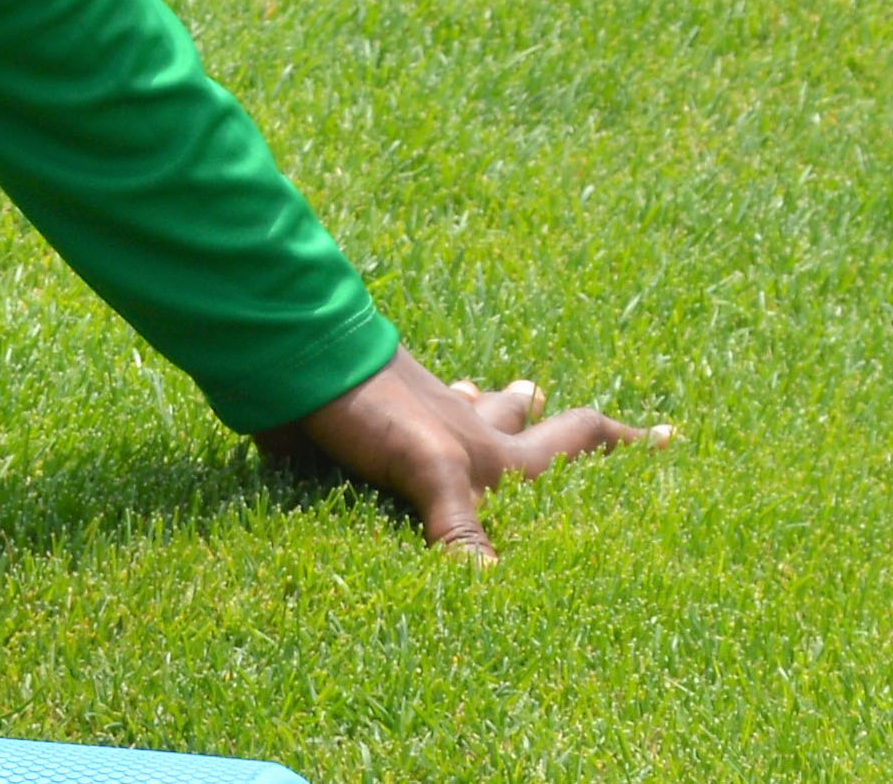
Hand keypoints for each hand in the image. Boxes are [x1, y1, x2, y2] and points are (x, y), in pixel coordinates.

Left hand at [255, 346, 672, 559]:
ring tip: (482, 398)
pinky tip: (389, 453)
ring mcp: (412, 434)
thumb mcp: (427, 464)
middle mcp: (463, 438)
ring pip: (458, 417)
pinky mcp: (362, 443)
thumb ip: (458, 527)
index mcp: (496, 450)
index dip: (625, 443)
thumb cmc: (372, 404)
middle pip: (520, 422)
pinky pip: (394, 450)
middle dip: (546, 416)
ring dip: (474, 409)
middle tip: (553, 397)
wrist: (283, 364)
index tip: (671, 435)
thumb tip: (494, 591)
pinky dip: (401, 448)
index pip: (578, 440)